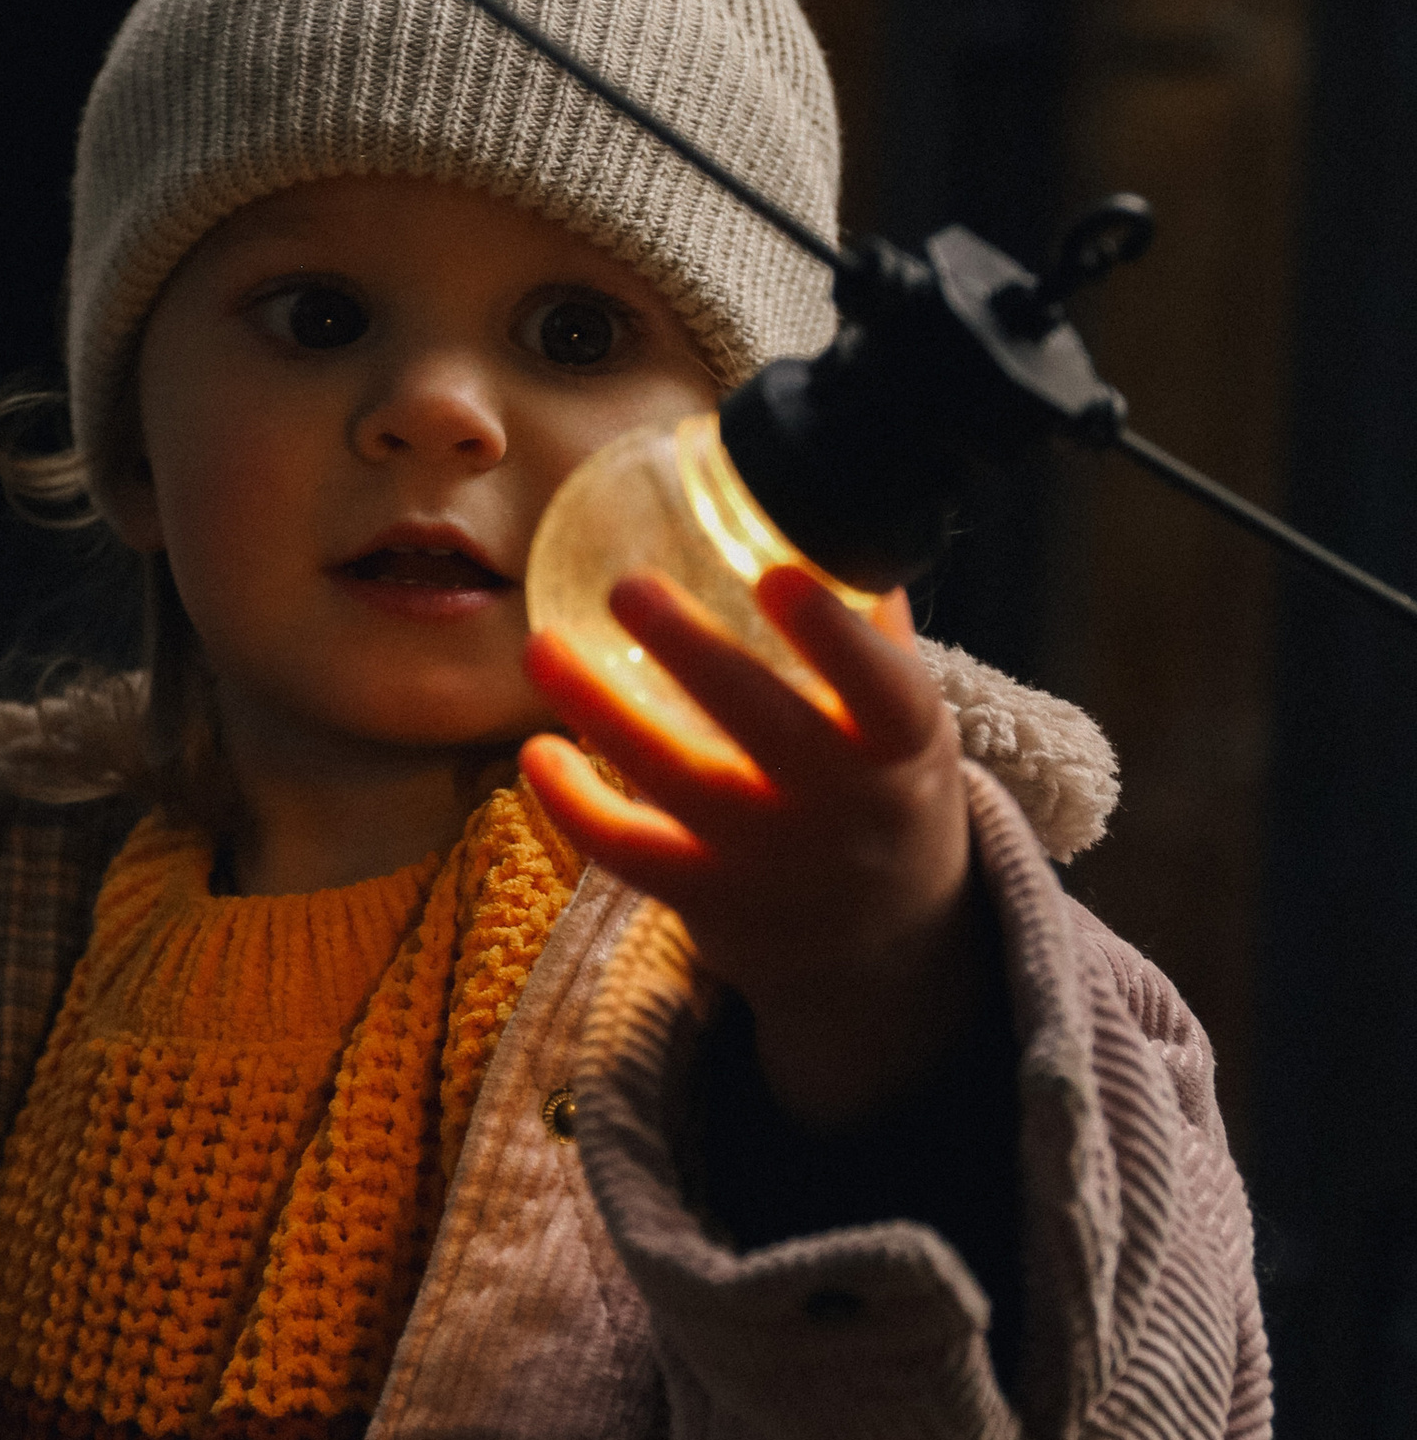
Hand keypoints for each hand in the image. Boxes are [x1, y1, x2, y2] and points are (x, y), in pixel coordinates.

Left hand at [520, 566, 983, 1129]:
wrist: (878, 934)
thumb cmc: (880, 782)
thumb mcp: (904, 715)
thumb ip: (865, 627)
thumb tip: (814, 505)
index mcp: (900, 747)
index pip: (882, 692)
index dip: (835, 637)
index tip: (779, 574)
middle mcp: (839, 809)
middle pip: (767, 730)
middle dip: (696, 657)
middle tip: (628, 587)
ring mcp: (769, 859)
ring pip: (678, 787)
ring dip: (603, 715)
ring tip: (540, 649)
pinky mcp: (708, 899)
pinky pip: (631, 853)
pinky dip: (575, 806)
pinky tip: (535, 751)